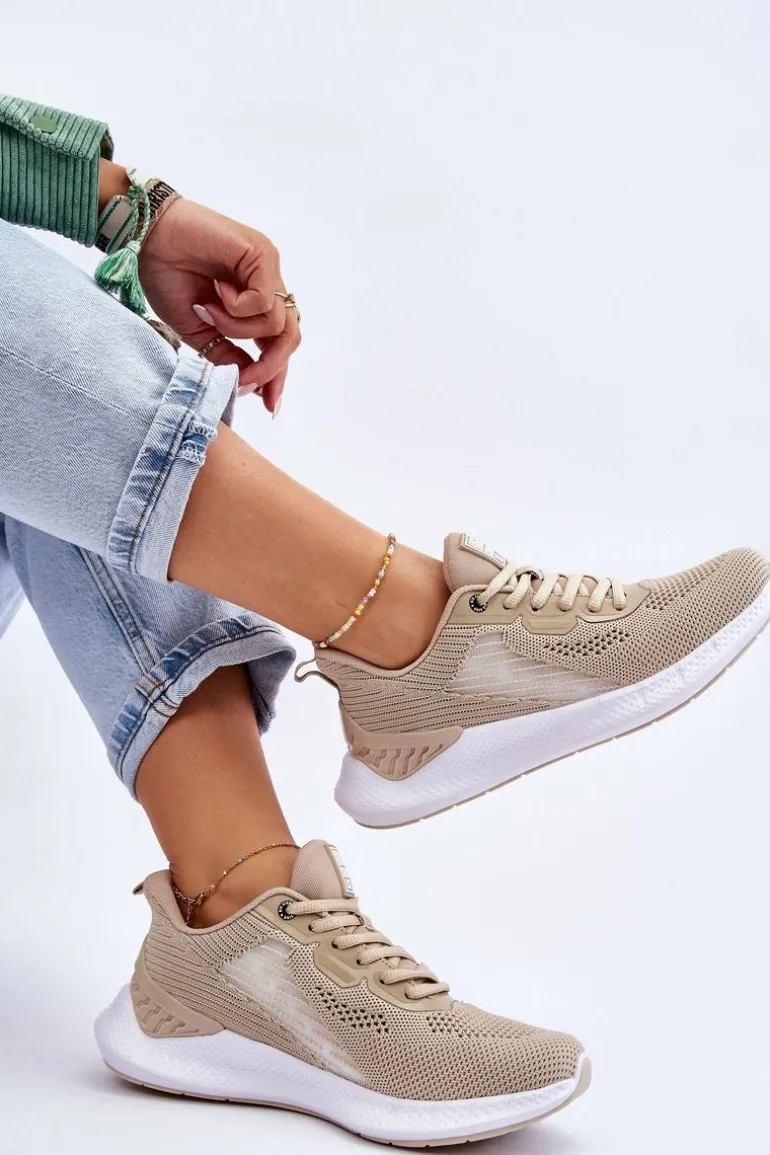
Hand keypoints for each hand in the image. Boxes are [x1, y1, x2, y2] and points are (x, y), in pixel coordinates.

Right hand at [138, 198, 299, 413]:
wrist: (146, 237)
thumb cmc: (166, 274)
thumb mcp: (197, 329)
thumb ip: (224, 354)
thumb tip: (246, 383)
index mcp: (253, 304)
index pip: (278, 344)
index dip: (276, 375)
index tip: (268, 404)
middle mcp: (266, 286)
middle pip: (289, 338)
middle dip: (270, 366)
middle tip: (243, 381)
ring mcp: (267, 269)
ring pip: (277, 324)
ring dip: (239, 329)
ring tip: (210, 311)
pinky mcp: (263, 254)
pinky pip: (265, 302)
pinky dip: (238, 308)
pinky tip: (217, 292)